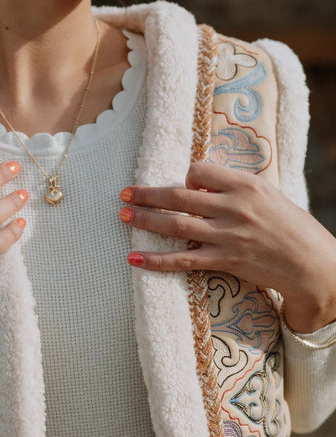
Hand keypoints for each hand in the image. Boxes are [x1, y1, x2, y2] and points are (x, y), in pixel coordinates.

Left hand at [119, 160, 335, 332]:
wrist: (313, 266)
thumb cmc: (292, 230)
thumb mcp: (269, 197)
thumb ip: (237, 191)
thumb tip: (204, 187)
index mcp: (246, 185)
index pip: (200, 171)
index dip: (186, 177)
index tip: (183, 185)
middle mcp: (235, 207)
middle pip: (179, 196)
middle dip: (148, 194)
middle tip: (125, 193)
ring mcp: (228, 235)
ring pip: (175, 225)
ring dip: (144, 219)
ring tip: (122, 215)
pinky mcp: (224, 261)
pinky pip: (182, 260)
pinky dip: (155, 260)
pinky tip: (134, 259)